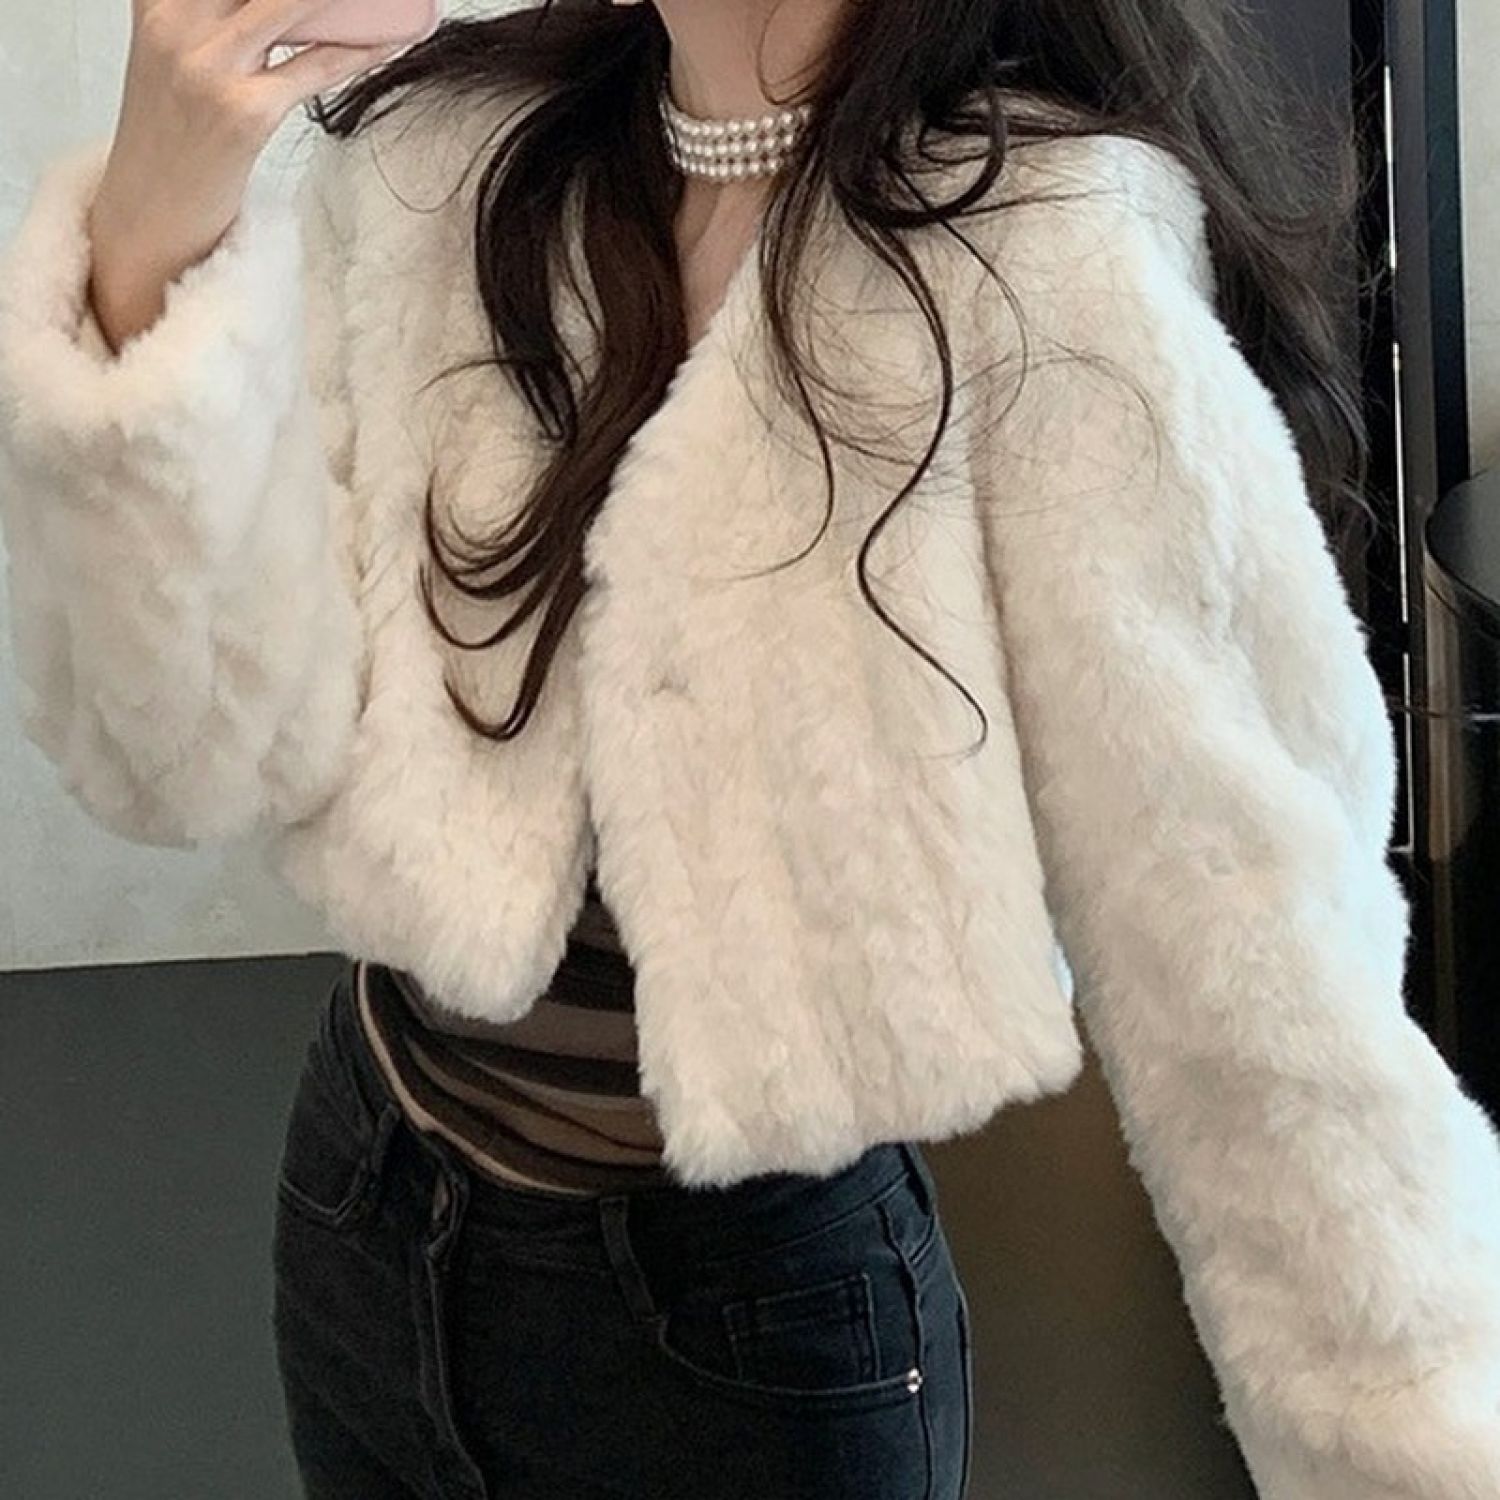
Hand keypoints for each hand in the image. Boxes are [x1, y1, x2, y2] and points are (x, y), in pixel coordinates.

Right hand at [88, 0, 411, 348]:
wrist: (149, 212)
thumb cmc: (171, 136)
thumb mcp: (175, 55)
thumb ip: (217, 16)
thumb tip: (297, 9)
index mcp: (158, 2)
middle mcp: (177, 24)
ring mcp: (208, 68)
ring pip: (290, 5)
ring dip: (348, 0)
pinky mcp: (244, 114)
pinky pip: (316, 67)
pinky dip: (361, 50)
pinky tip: (390, 39)